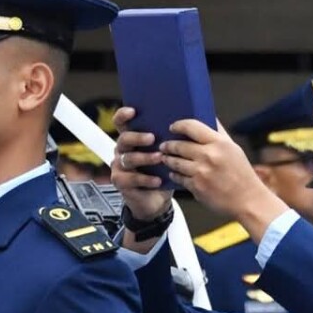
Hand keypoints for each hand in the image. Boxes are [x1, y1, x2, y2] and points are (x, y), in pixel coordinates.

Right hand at [109, 107, 173, 232]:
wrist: (156, 201)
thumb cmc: (163, 173)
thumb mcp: (169, 153)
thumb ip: (173, 138)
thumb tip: (193, 121)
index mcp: (133, 138)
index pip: (121, 122)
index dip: (123, 115)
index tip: (133, 111)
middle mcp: (123, 150)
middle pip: (124, 138)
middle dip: (138, 137)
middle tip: (152, 138)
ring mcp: (120, 166)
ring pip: (128, 158)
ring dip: (144, 158)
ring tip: (159, 159)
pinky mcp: (121, 181)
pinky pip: (131, 178)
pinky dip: (146, 179)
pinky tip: (158, 180)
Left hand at [159, 119, 286, 236]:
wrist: (247, 200)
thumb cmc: (241, 173)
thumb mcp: (233, 149)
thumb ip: (219, 133)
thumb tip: (209, 116)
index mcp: (219, 143)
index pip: (192, 127)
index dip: (179, 125)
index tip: (173, 127)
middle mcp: (209, 156)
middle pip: (179, 145)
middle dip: (168, 145)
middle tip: (164, 145)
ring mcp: (201, 172)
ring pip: (175, 162)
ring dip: (168, 159)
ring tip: (165, 158)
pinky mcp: (196, 187)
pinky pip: (179, 178)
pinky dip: (174, 174)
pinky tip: (173, 172)